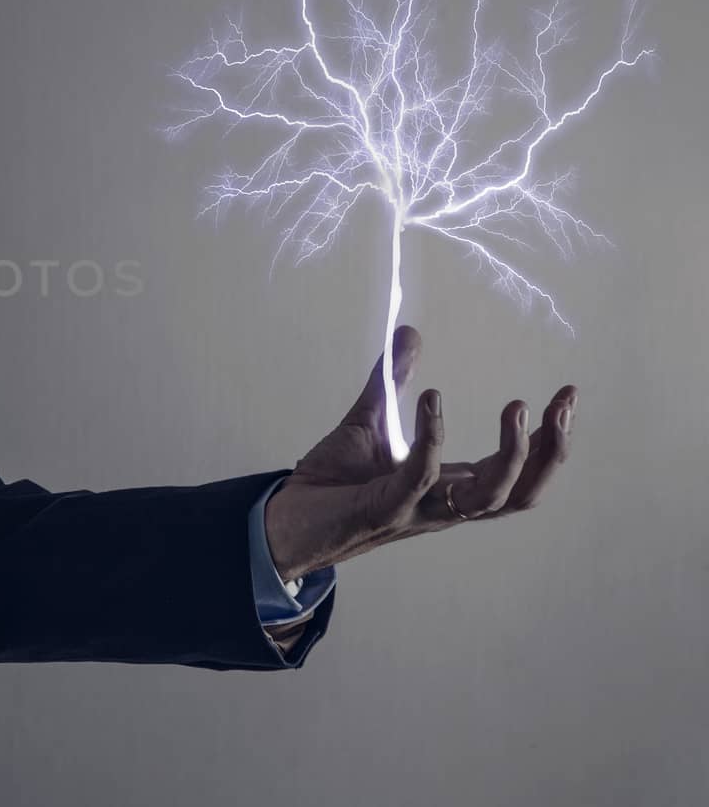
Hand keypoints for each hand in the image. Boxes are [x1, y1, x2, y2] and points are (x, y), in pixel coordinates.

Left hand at [263, 324, 576, 581]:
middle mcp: (442, 505)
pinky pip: (419, 478)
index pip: (517, 472)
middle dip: (552, 451)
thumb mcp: (369, 421)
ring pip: (486, 499)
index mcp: (449, 487)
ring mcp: (416, 511)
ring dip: (512, 455)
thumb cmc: (331, 482)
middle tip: (563, 402)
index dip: (549, 440)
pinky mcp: (383, 510)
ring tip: (518, 407)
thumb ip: (391, 381)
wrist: (283, 520)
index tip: (567, 394)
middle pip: (520, 493)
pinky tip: (432, 398)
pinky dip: (431, 437)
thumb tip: (410, 331)